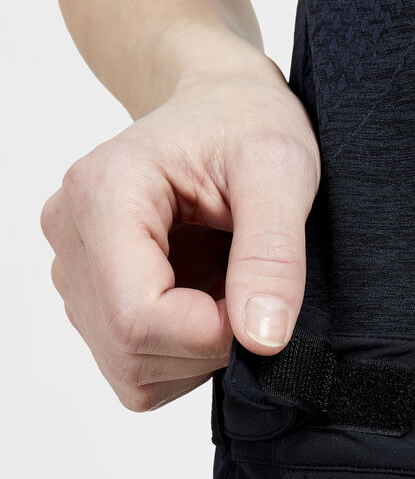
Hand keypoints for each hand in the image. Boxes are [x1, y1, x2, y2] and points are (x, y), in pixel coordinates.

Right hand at [40, 44, 320, 411]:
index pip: (138, 317)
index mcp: (102, 194)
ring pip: (133, 370)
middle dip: (208, 345)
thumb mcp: (280, 169)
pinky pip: (136, 371)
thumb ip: (273, 254)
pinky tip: (207, 302)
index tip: (259, 304)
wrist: (219, 107)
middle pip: (131, 351)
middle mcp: (70, 239)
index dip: (211, 334)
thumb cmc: (246, 122)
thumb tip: (262, 339)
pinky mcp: (91, 305)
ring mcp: (75, 276)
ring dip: (198, 353)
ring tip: (228, 287)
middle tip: (251, 292)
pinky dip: (184, 357)